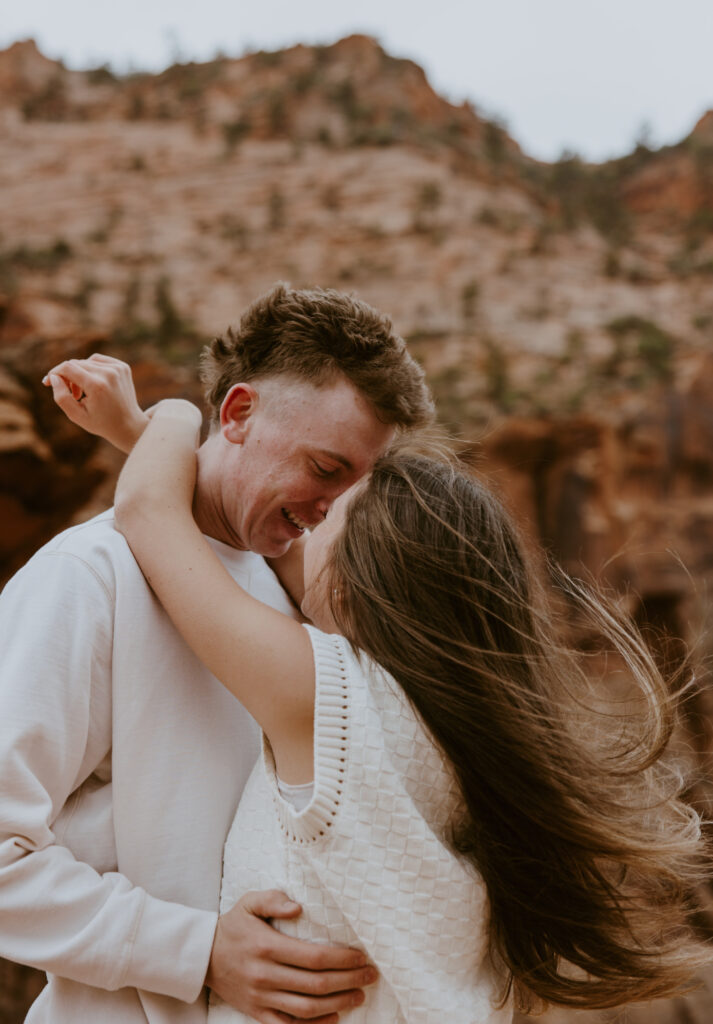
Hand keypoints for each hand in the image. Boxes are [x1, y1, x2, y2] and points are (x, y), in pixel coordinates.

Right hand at [43, 353, 149, 453]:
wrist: (129, 425)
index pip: (67, 368)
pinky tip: (93, 384)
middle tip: (71, 394)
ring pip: (86, 362)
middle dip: (67, 377)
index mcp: (97, 386)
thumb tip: (54, 377)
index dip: (54, 373)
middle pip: (76, 364)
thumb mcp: (76, 416)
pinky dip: (91, 369)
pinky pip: (98, 360)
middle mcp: (109, 373)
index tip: (47, 382)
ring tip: (83, 392)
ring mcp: (118, 368)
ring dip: (79, 373)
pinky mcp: (123, 367)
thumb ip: (61, 396)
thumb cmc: (100, 423)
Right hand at [206, 890, 376, 1023]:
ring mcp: (261, 998)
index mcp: (267, 947)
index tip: (361, 956)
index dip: (342, 959)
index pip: (313, 957)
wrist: (202, 956)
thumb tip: (298, 907)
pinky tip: (334, 1017)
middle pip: (316, 985)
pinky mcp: (257, 1013)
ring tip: (359, 995)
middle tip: (370, 975)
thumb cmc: (233, 926)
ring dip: (338, 1004)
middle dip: (348, 981)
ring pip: (306, 1009)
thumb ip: (273, 899)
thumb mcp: (249, 903)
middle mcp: (265, 976)